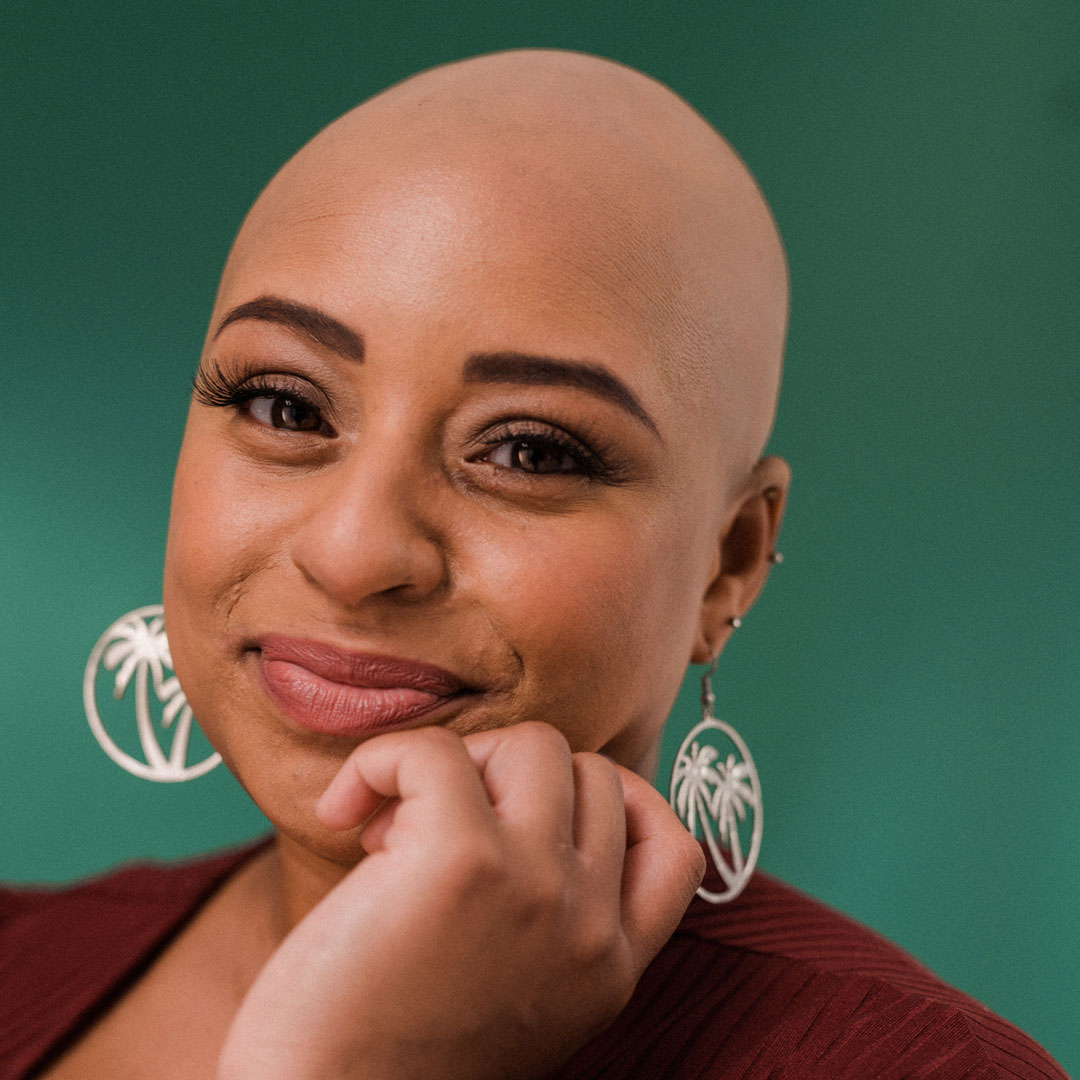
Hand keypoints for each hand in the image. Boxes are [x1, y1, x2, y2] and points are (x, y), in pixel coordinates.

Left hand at [217, 722, 704, 1079]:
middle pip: (593, 772)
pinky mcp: (461, 860)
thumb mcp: (519, 1002)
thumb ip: (550, 922)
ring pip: (533, 745)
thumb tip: (517, 800)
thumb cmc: (391, 1059)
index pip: (674, 848)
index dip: (620, 801)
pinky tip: (344, 810)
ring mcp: (536, 887)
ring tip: (392, 822)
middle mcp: (589, 925)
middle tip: (436, 825)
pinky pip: (435, 752)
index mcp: (609, 969)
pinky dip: (384, 759)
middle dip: (514, 776)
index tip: (540, 806)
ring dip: (461, 760)